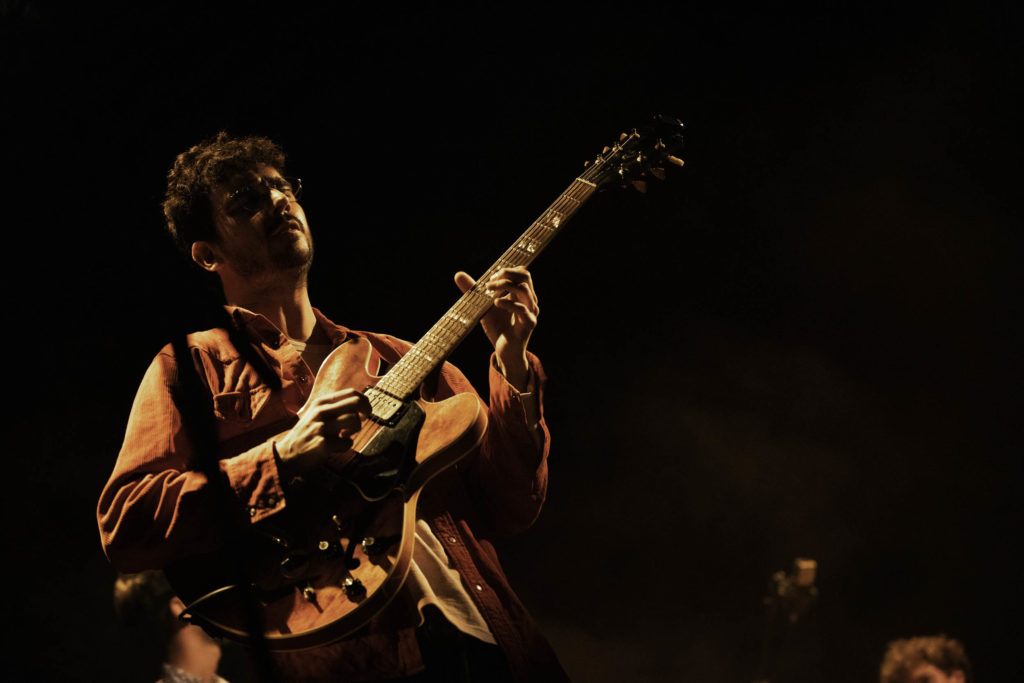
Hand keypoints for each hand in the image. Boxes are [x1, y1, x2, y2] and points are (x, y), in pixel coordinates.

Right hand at [274, 388, 369, 475]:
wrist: (286, 455)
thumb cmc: (306, 434)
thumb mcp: (316, 414)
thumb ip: (334, 408)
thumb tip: (360, 406)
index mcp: (321, 402)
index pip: (352, 393)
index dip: (364, 401)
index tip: (364, 411)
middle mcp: (321, 412)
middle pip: (356, 402)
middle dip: (366, 411)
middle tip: (363, 420)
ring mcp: (321, 427)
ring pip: (354, 421)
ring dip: (355, 430)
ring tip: (344, 435)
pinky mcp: (323, 444)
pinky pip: (347, 442)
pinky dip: (345, 446)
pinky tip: (336, 447)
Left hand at [454, 266, 538, 390]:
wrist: (505, 353)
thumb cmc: (498, 328)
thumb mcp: (484, 306)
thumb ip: (474, 290)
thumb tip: (458, 274)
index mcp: (523, 295)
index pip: (522, 273)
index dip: (507, 270)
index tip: (491, 276)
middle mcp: (530, 301)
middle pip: (525, 276)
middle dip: (506, 273)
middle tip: (490, 281)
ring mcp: (531, 312)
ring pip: (524, 289)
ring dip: (504, 286)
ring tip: (488, 290)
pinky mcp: (529, 324)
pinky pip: (522, 309)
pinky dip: (508, 303)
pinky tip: (495, 303)